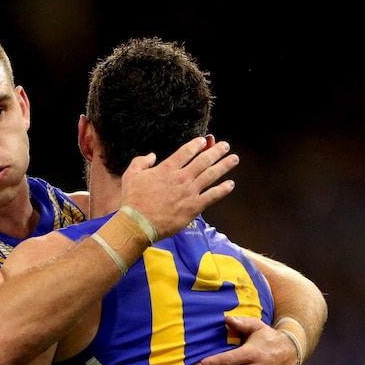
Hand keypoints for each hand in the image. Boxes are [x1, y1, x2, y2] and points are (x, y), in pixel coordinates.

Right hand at [121, 138, 238, 241]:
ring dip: (224, 166)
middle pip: (203, 161)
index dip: (197, 145)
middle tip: (226, 146)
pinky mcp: (194, 207)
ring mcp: (189, 192)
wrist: (138, 223)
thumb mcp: (131, 175)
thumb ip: (141, 162)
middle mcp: (181, 178)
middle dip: (216, 151)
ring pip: (211, 175)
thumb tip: (152, 156)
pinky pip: (212, 196)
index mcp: (167, 169)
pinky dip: (222, 190)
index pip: (186, 152)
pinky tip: (230, 184)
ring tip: (234, 159)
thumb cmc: (133, 200)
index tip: (204, 141)